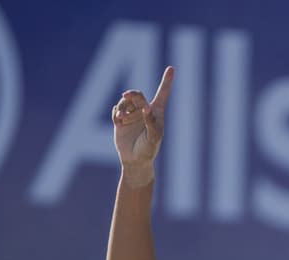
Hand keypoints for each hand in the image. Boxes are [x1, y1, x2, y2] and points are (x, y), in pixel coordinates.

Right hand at [113, 66, 173, 185]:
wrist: (134, 161)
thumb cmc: (148, 150)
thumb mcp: (153, 137)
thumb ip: (151, 122)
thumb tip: (146, 107)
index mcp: (156, 113)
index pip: (162, 94)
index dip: (166, 81)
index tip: (171, 68)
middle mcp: (144, 111)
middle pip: (138, 95)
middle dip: (132, 93)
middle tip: (126, 95)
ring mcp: (132, 115)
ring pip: (125, 102)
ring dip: (122, 106)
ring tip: (121, 118)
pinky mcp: (120, 121)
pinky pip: (116, 110)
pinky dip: (116, 113)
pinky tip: (118, 120)